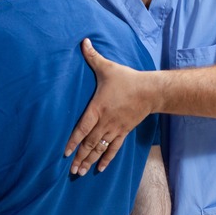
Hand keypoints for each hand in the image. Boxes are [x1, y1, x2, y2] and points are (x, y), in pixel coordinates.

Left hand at [64, 39, 153, 175]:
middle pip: (90, 143)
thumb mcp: (107, 67)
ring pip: (100, 148)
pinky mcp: (124, 131)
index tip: (65, 153)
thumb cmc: (127, 79)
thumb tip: (83, 41)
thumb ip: (93, 56)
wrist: (150, 91)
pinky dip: (106, 159)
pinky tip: (99, 168)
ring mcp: (115, 128)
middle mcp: (105, 121)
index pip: (82, 128)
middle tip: (71, 171)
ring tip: (80, 173)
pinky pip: (113, 148)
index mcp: (98, 108)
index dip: (73, 141)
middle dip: (80, 157)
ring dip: (89, 161)